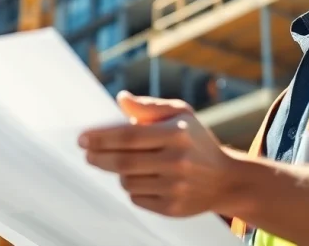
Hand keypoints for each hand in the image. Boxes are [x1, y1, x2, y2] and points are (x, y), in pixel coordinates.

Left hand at [78, 90, 236, 217]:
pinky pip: (137, 198)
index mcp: (177, 134)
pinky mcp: (173, 208)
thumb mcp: (181, 114)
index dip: (101, 138)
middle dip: (98, 157)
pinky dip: (134, 189)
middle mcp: (177, 162)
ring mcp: (175, 187)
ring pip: (127, 181)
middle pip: (123, 161)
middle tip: (87, 153)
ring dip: (119, 172)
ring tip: (127, 164)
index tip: (82, 138)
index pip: (129, 136)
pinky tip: (145, 179)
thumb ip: (149, 107)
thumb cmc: (197, 141)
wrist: (226, 179)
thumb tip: (121, 99)